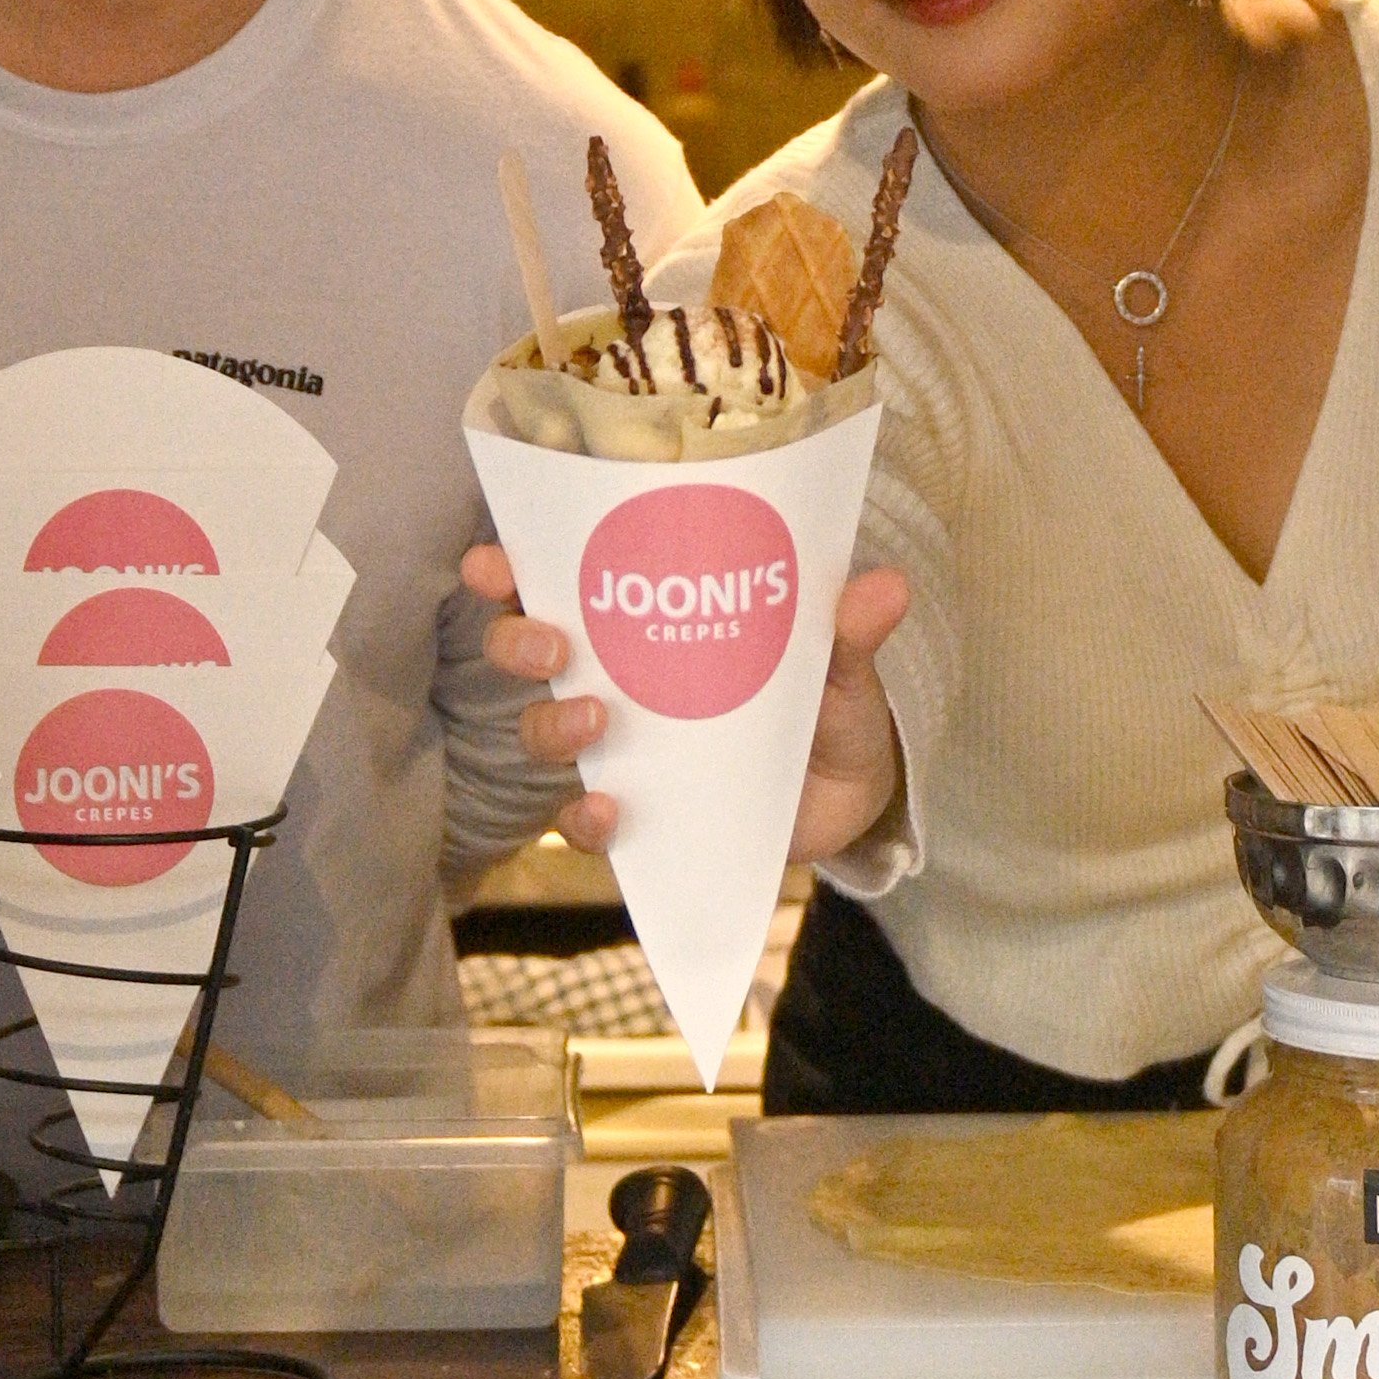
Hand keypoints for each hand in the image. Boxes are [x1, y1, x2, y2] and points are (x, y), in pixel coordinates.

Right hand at [460, 541, 911, 866]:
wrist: (849, 795)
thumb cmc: (827, 700)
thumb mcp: (842, 663)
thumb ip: (851, 631)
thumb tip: (887, 587)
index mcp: (649, 615)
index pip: (563, 577)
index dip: (513, 564)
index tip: (492, 557)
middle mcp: (618, 675)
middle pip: (528, 651)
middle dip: (517, 640)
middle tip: (550, 642)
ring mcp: (623, 748)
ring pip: (545, 730)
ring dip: (551, 722)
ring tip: (597, 717)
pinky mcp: (641, 815)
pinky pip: (586, 821)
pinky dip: (587, 818)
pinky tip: (609, 812)